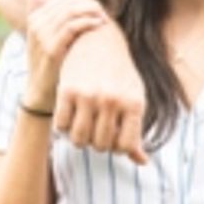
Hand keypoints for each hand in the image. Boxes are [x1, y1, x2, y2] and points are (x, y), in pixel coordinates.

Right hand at [23, 0, 107, 113]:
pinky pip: (71, 27)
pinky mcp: (50, 49)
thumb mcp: (50, 40)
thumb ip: (55, 20)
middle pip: (67, 2)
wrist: (41, 94)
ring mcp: (41, 36)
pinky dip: (87, 23)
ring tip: (103, 18)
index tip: (98, 8)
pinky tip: (99, 25)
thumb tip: (60, 0)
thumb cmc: (51, 66)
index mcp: (35, 18)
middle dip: (88, 5)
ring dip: (90, 12)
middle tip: (103, 12)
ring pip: (70, 12)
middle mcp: (36, 24)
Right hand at [55, 19, 149, 162]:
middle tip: (96, 130)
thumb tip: (142, 163)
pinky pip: (61, 126)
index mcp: (133, 104)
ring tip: (83, 126)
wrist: (98, 41)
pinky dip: (64, 127)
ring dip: (80, 138)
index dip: (117, 147)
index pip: (124, 147)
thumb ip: (135, 132)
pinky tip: (70, 116)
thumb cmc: (120, 76)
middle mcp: (111, 100)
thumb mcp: (134, 99)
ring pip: (79, 140)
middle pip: (100, 145)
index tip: (114, 138)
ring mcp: (88, 95)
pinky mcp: (67, 90)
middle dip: (97, 143)